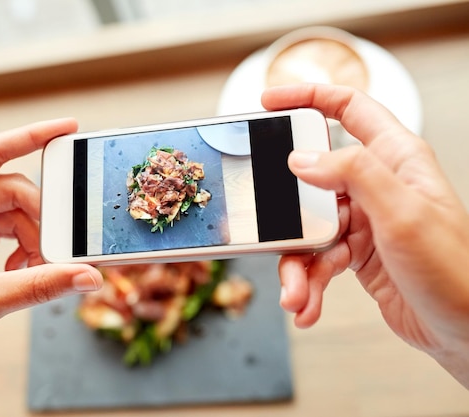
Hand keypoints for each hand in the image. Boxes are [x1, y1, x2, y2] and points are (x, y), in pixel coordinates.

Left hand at [0, 119, 102, 415]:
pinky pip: (13, 230)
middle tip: (59, 249)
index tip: (68, 128)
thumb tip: (87, 275)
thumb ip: (42, 284)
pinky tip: (24, 270)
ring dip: (36, 240)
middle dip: (42, 220)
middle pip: (14, 190)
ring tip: (39, 269)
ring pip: (18, 212)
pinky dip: (28, 248)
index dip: (32, 136)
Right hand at [262, 84, 468, 387]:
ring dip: (296, 264)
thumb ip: (355, 175)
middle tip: (268, 224)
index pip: (349, 108)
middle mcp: (377, 184)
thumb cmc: (455, 270)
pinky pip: (316, 259)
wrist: (467, 330)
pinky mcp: (355, 252)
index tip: (269, 102)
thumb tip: (302, 158)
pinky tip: (307, 305)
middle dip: (286, 209)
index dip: (308, 97)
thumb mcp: (404, 214)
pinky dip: (307, 283)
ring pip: (308, 227)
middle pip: (312, 177)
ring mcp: (364, 219)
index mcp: (395, 158)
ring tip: (295, 292)